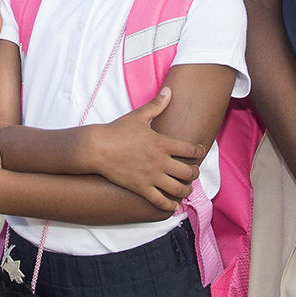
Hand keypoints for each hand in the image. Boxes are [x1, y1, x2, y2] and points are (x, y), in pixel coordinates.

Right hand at [85, 88, 201, 210]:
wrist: (96, 148)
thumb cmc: (117, 130)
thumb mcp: (139, 115)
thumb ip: (157, 104)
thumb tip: (169, 90)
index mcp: (162, 143)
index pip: (191, 150)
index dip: (199, 151)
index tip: (199, 152)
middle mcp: (160, 161)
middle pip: (188, 172)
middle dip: (194, 173)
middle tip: (192, 172)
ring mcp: (151, 177)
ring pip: (178, 189)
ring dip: (186, 190)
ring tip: (185, 188)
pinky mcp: (141, 188)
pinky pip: (161, 202)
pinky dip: (170, 206)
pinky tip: (173, 205)